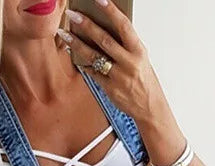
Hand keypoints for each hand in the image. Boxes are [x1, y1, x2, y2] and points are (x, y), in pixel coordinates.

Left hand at [58, 1, 162, 122]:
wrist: (150, 106)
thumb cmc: (144, 79)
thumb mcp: (141, 58)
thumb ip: (126, 45)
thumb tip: (107, 28)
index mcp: (138, 50)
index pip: (124, 26)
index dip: (111, 11)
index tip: (99, 0)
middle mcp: (129, 62)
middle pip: (104, 40)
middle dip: (86, 25)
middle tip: (72, 15)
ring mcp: (118, 76)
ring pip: (94, 57)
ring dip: (77, 44)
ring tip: (65, 34)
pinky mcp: (110, 89)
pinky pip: (93, 73)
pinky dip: (84, 64)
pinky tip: (75, 57)